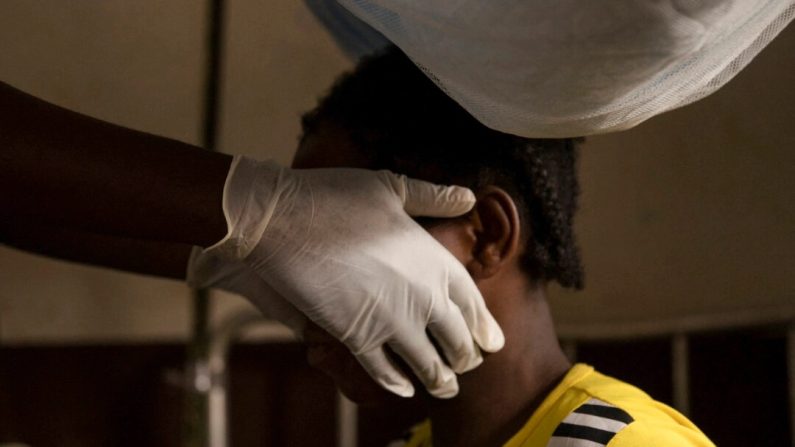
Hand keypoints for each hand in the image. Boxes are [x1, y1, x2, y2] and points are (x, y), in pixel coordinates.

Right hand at [203, 156, 504, 397]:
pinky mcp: (358, 337)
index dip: (484, 326)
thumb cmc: (337, 196)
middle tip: (467, 366)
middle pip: (456, 339)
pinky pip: (384, 371)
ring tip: (446, 389)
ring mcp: (392, 321)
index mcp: (436, 260)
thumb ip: (434, 197)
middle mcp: (424, 296)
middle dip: (465, 358)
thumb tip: (469, 197)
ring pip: (427, 363)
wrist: (284, 220)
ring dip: (439, 380)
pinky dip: (397, 383)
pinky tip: (404, 389)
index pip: (473, 303)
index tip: (492, 342)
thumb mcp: (393, 187)